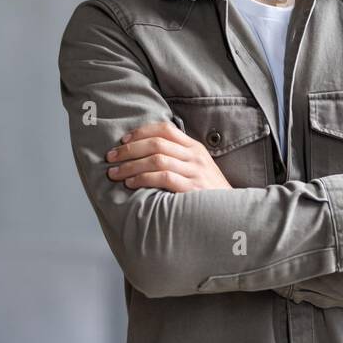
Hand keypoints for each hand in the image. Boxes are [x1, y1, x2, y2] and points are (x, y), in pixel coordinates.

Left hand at [105, 119, 232, 192]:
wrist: (232, 214)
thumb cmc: (208, 193)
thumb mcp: (198, 168)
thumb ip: (178, 158)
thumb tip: (145, 153)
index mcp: (194, 147)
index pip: (165, 128)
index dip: (141, 132)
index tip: (122, 141)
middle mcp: (195, 156)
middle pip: (156, 143)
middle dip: (129, 150)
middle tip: (111, 158)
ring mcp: (195, 172)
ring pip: (156, 159)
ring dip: (131, 165)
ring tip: (115, 173)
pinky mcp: (192, 189)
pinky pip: (164, 177)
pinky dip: (143, 179)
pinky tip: (131, 183)